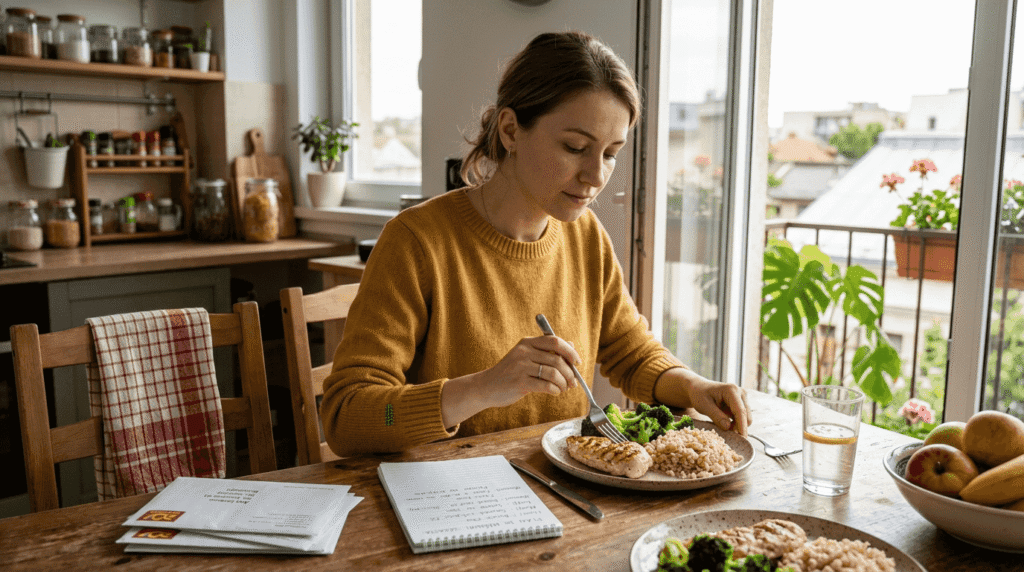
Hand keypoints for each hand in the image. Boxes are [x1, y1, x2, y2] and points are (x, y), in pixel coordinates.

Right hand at [441, 335, 581, 427]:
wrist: (487, 387)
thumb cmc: (510, 373)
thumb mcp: (527, 357)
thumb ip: (547, 351)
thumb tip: (572, 346)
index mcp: (527, 342)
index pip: (555, 341)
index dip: (570, 352)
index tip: (577, 362)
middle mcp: (524, 351)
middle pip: (557, 360)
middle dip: (570, 373)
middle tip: (572, 383)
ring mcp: (521, 366)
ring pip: (554, 373)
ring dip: (563, 383)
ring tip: (563, 389)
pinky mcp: (519, 382)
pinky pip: (546, 386)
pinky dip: (555, 390)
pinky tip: (554, 392)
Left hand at [654, 368, 751, 435]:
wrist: (698, 388)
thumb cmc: (699, 395)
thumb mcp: (704, 405)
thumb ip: (716, 416)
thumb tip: (728, 427)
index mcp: (731, 390)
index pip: (740, 411)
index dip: (741, 425)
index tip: (742, 438)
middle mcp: (740, 392)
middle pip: (746, 415)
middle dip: (739, 427)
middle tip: (726, 435)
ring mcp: (743, 397)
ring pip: (746, 418)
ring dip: (737, 425)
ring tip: (722, 425)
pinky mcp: (742, 403)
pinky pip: (743, 417)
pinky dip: (736, 423)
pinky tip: (725, 423)